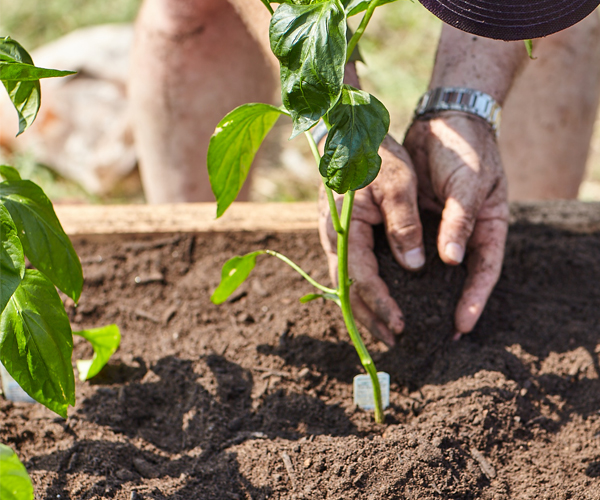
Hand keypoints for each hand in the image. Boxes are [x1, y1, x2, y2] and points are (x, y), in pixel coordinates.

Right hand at [319, 135, 424, 346]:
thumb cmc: (374, 154)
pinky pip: (349, 268)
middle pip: (347, 289)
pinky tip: (375, 297)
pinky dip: (361, 289)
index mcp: (344, 229)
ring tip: (383, 329)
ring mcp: (334, 236)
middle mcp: (333, 238)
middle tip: (392, 341)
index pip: (361, 278)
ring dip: (363, 307)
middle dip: (369, 317)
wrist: (349, 132)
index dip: (381, 304)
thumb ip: (403, 224)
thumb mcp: (397, 183)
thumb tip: (414, 264)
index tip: (401, 325)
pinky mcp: (342, 232)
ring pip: (345, 282)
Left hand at [404, 112, 508, 338]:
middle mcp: (462, 234)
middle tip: (425, 335)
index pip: (483, 272)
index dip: (474, 300)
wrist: (444, 121)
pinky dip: (396, 269)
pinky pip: (404, 251)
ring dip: (415, 293)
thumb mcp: (467, 184)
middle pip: (455, 279)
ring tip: (399, 321)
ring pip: (428, 270)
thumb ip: (457, 221)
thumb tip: (447, 259)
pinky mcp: (415, 222)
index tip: (461, 326)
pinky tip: (384, 286)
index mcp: (487, 228)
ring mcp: (438, 229)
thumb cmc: (466, 149)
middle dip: (441, 307)